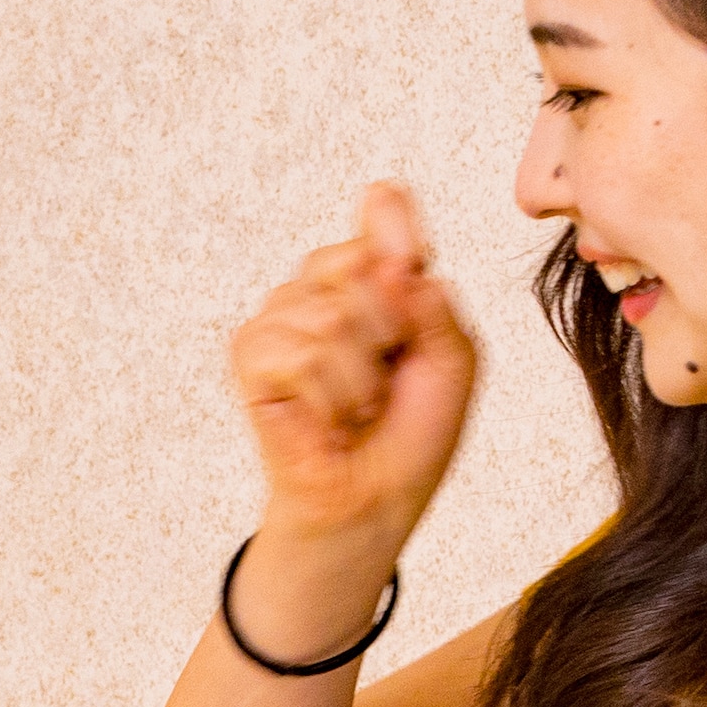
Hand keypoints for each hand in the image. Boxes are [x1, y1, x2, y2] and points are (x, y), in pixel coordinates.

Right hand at [225, 182, 478, 587]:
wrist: (375, 499)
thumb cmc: (411, 432)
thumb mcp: (455, 361)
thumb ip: (437, 306)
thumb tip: (396, 268)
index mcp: (377, 275)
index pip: (383, 207)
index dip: (398, 229)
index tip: (414, 266)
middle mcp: (324, 287)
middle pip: (360, 261)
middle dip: (390, 331)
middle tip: (385, 375)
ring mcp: (282, 318)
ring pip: (330, 316)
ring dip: (360, 380)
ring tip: (357, 406)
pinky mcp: (251, 357)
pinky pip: (298, 356)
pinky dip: (328, 399)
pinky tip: (328, 418)